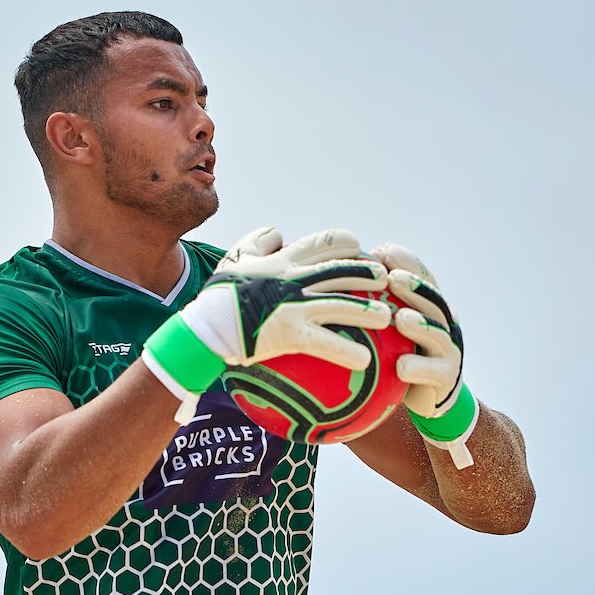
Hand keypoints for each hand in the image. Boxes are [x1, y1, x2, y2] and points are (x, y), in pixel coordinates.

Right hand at [143, 229, 392, 421]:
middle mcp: (294, 279)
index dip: (347, 243)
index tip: (360, 248)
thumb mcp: (234, 258)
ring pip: (342, 304)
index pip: (324, 242)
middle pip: (342, 270)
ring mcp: (295, 306)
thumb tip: (278, 233)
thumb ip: (259, 241)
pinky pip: (326, 342)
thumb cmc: (218, 295)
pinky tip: (366, 361)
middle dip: (369, 272)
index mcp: (284, 260)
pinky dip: (347, 351)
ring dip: (369, 310)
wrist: (205, 327)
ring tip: (388, 317)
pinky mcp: (291, 333)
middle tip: (386, 279)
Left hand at [370, 243, 462, 419]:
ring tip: (400, 318)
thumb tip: (327, 280)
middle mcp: (444, 323)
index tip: (383, 251)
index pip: (422, 278)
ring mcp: (449, 349)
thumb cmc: (395, 357)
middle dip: (416, 286)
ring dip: (421, 324)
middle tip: (392, 278)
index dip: (406, 263)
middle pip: (434, 300)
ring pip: (438, 333)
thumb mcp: (383, 330)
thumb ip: (368, 306)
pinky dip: (418, 368)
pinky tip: (401, 368)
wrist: (423, 397)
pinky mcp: (448, 377)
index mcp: (429, 307)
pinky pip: (434, 372)